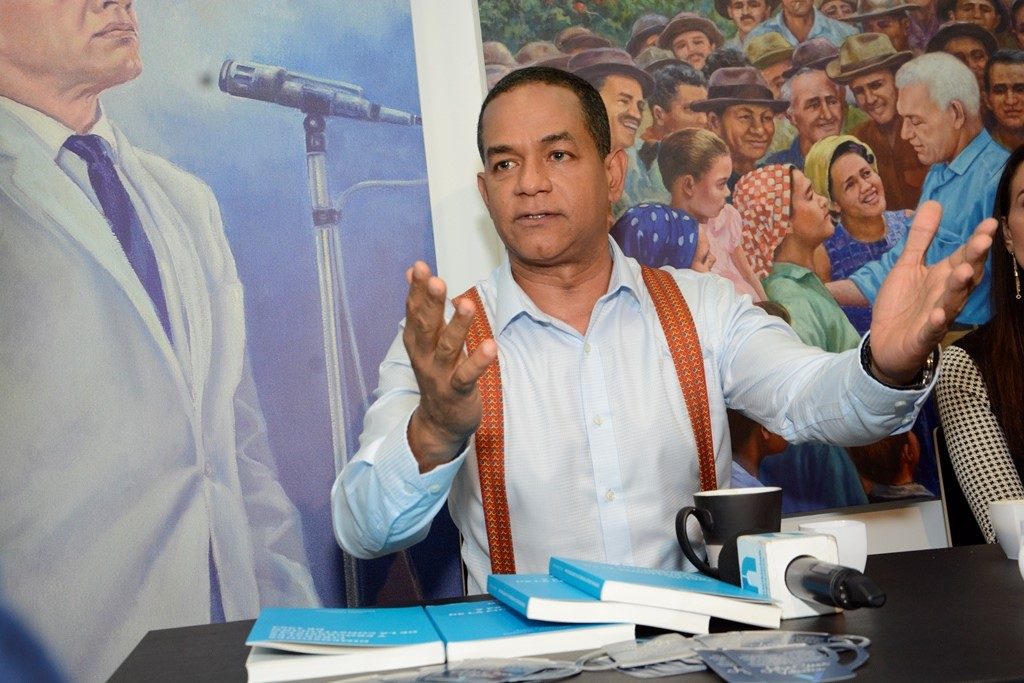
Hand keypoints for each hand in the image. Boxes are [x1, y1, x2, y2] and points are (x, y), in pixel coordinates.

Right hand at [403, 261, 496, 471]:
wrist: (439, 422)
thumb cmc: (437, 372)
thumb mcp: (426, 339)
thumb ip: (422, 306)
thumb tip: (411, 271)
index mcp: (417, 342)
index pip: (414, 312)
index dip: (416, 290)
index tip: (419, 267)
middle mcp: (425, 357)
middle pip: (426, 327)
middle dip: (430, 303)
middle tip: (435, 280)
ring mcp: (440, 375)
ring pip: (448, 348)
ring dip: (457, 326)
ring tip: (466, 304)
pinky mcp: (457, 392)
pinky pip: (467, 375)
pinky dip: (478, 361)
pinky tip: (490, 346)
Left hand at [868, 201, 994, 383]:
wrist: (884, 344)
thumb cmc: (901, 304)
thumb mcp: (906, 266)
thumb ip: (921, 238)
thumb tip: (934, 203)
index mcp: (942, 277)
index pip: (963, 256)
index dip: (976, 241)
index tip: (990, 222)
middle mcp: (945, 296)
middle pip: (965, 277)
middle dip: (974, 259)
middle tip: (983, 241)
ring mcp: (936, 318)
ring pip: (952, 302)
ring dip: (959, 287)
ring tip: (964, 270)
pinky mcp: (921, 337)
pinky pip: (930, 330)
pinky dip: (936, 323)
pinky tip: (938, 315)